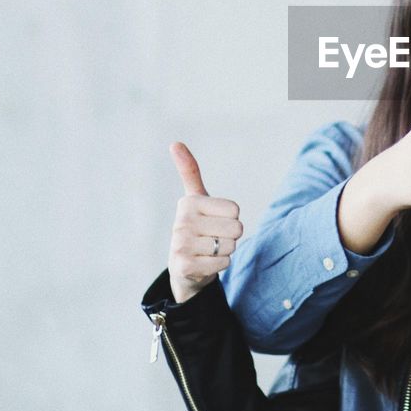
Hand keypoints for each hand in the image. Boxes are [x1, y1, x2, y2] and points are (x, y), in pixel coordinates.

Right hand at [167, 142, 243, 302]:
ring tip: (208, 251)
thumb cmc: (196, 227)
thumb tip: (175, 143)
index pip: (235, 210)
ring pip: (230, 247)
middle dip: (230, 236)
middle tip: (212, 238)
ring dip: (224, 252)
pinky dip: (220, 265)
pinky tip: (205, 264)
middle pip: (236, 229)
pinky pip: (223, 263)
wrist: (183, 267)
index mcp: (189, 203)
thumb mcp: (195, 198)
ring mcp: (180, 245)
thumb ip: (189, 171)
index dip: (231, 219)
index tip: (214, 221)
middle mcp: (182, 222)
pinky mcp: (184, 266)